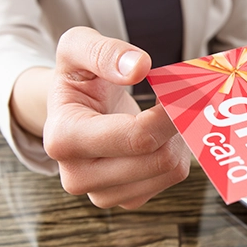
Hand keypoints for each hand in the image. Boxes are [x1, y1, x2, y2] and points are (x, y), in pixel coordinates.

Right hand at [43, 27, 189, 208]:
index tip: (184, 91)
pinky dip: (176, 152)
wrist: (72, 109)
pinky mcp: (125, 200)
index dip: (170, 114)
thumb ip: (103, 51)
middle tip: (180, 97)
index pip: (137, 137)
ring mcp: (102, 194)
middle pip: (159, 158)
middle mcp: (78, 176)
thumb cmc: (77, 77)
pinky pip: (171, 179)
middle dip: (178, 123)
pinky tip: (161, 134)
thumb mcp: (77, 46)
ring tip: (162, 113)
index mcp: (63, 138)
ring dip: (178, 138)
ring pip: (170, 171)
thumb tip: (138, 67)